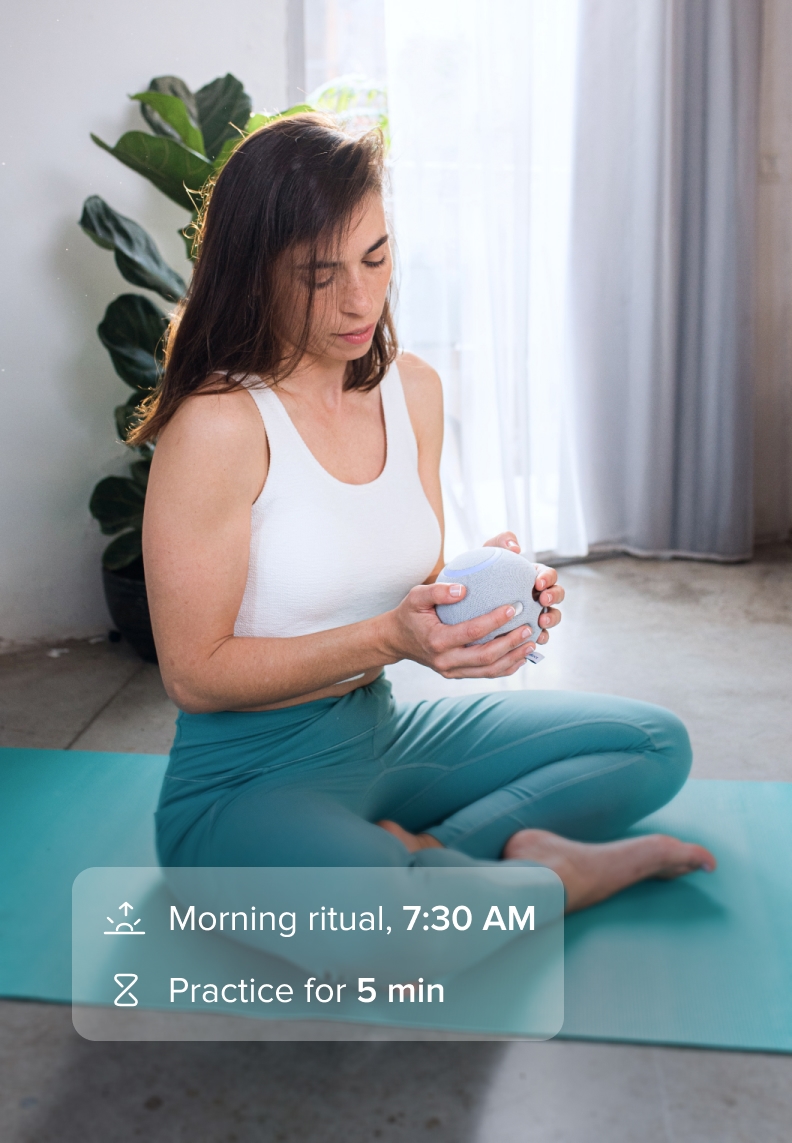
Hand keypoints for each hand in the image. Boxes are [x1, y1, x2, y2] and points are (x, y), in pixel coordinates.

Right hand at [381, 582, 537, 679]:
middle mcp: (445, 660)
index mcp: (436, 640)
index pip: (471, 632)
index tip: (514, 607)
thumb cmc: (410, 614)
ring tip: (532, 643)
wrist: (397, 639)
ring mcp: (451, 671)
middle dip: (510, 643)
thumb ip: (437, 591)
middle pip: (485, 656)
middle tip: (529, 627)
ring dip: (513, 658)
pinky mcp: (456, 674)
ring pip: (488, 670)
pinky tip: (520, 657)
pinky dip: (505, 668)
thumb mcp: (416, 596)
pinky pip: (484, 675)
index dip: (494, 621)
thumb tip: (464, 589)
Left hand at [483, 531, 563, 645]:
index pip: (549, 575)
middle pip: (557, 595)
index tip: (538, 583)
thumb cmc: (483, 568)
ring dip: (551, 620)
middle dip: (555, 597)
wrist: (469, 592)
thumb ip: (503, 541)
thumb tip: (515, 547)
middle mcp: (539, 595)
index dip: (548, 578)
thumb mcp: (490, 550)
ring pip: (552, 617)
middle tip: (543, 600)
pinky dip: (539, 638)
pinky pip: (538, 635)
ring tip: (540, 622)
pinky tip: (531, 641)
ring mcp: (536, 613)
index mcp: (535, 576)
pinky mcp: (528, 629)